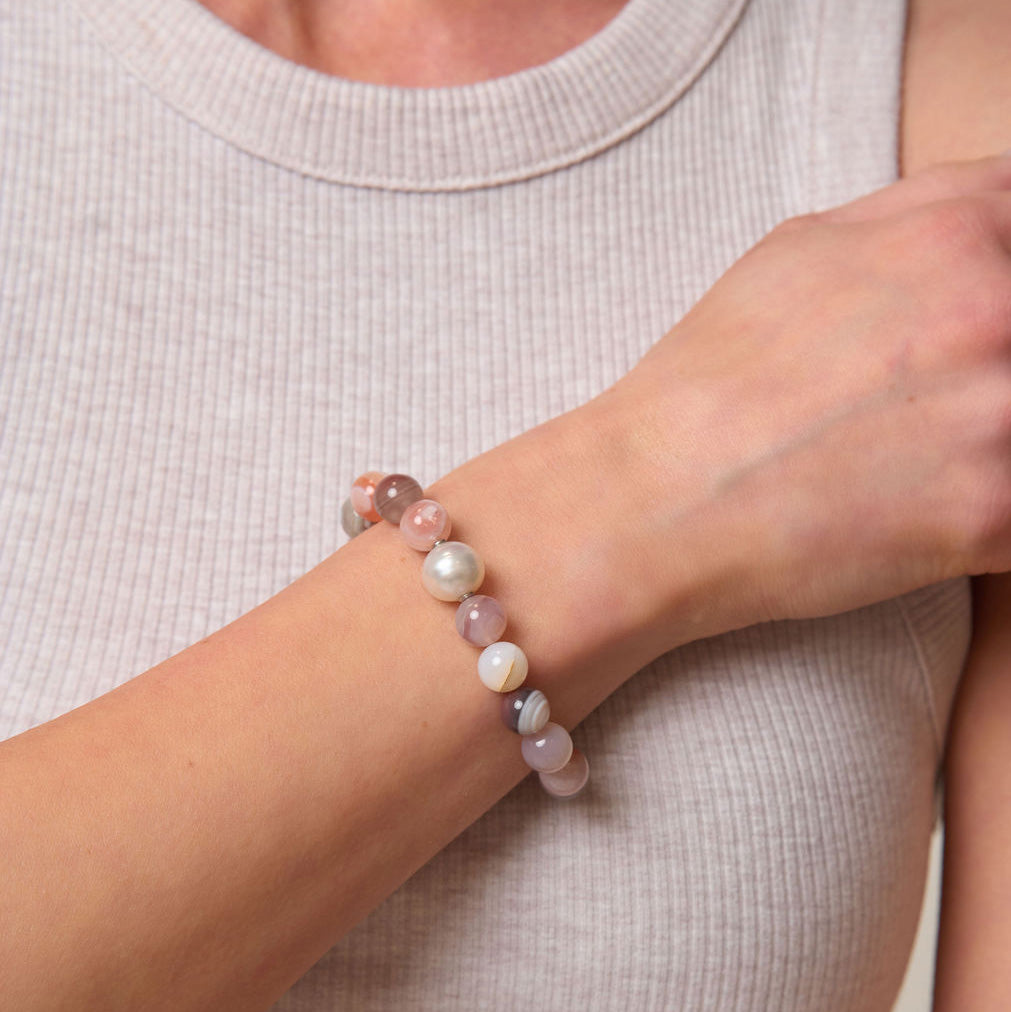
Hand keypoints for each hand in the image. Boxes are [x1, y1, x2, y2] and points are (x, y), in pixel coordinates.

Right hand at [597, 155, 1010, 638]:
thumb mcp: (798, 251)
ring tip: (920, 460)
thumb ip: (914, 217)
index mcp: (956, 234)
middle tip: (927, 407)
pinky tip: (924, 515)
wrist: (656, 497)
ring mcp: (1004, 417)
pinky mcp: (997, 515)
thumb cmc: (711, 381)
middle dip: (992, 370)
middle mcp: (996, 311)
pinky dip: (989, 512)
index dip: (1001, 288)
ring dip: (990, 442)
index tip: (972, 337)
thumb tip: (993, 208)